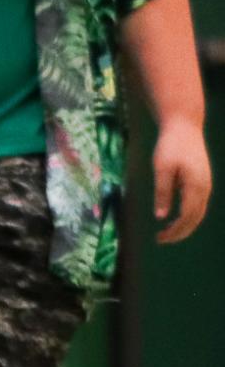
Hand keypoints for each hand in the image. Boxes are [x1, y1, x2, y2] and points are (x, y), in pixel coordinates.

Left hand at [153, 115, 210, 243]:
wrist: (184, 126)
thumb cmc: (170, 145)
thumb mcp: (161, 168)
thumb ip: (162, 192)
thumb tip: (161, 216)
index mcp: (196, 186)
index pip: (187, 217)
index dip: (175, 231)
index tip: (159, 238)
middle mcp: (205, 188)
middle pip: (195, 218)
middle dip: (179, 232)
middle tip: (160, 240)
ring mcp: (206, 185)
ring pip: (199, 213)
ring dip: (184, 225)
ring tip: (167, 233)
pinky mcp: (203, 181)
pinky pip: (198, 204)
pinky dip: (188, 216)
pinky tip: (175, 218)